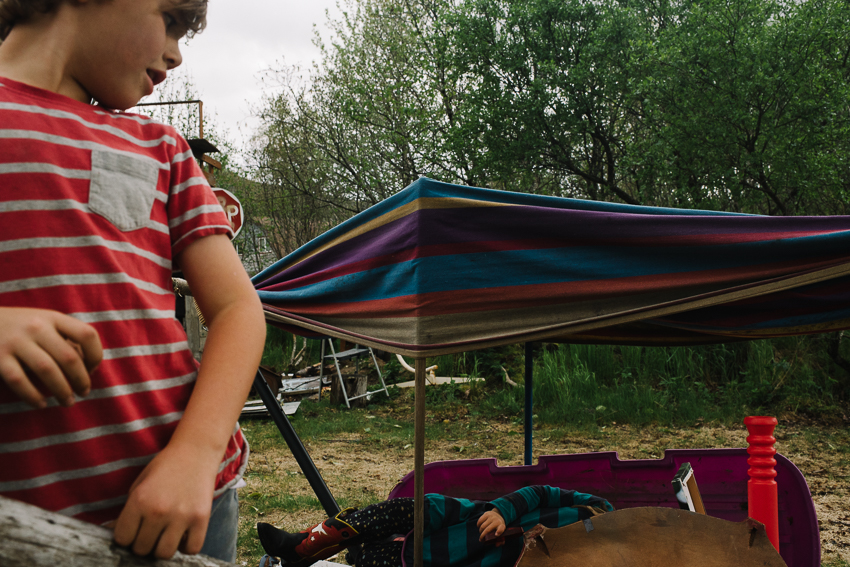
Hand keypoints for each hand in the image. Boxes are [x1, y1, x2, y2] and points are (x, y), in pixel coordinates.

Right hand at [0, 307, 100, 407]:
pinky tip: (41, 403)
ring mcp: (16, 341)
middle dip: (81, 380)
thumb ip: (66, 339)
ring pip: (47, 370)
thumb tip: (89, 368)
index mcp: (53, 318)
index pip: (86, 334)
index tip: (92, 370)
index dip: (95, 355)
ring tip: (67, 402)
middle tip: (84, 393)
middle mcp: (37, 327)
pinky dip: (32, 395)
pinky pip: (19, 380)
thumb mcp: (46, 323)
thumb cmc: (22, 326)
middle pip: (69, 357)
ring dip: (62, 391)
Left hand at [113, 442, 218, 558]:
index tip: (134, 529)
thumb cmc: (164, 468)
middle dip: (144, 542)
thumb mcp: (139, 485)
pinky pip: (191, 549)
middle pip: (142, 549)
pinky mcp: (202, 518)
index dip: (126, 536)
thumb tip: (118, 540)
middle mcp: (158, 510)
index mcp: (139, 500)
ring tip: (166, 534)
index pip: (122, 539)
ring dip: (163, 547)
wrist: (195, 451)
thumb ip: (128, 512)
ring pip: (164, 553)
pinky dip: (186, 547)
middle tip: (151, 530)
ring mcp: (181, 516)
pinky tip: (183, 535)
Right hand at [477, 509, 505, 541]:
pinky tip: (479, 527)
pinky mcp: (486, 514)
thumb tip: (496, 545)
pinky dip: (478, 525)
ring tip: (481, 533)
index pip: (501, 528)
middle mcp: (496, 520)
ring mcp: (491, 516)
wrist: (498, 515)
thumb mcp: (502, 532)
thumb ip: (501, 540)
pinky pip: (480, 521)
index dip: (499, 531)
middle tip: (481, 539)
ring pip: (482, 526)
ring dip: (480, 531)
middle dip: (483, 536)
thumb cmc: (499, 526)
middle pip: (488, 529)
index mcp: (502, 526)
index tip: (496, 535)